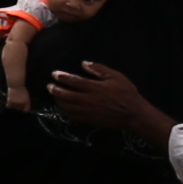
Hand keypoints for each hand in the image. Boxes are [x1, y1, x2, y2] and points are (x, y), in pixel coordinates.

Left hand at [48, 60, 166, 139]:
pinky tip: (64, 108)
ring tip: (54, 95)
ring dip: (58, 101)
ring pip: (67, 107)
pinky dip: (66, 112)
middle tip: (49, 86)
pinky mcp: (89, 120)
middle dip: (55, 90)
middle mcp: (88, 100)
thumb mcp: (116, 76)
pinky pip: (73, 117)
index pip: (73, 81)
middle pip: (66, 95)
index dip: (62, 77)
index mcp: (94, 88)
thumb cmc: (126, 93)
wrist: (133, 114)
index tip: (54, 74)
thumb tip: (84, 63)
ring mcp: (87, 112)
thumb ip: (99, 69)